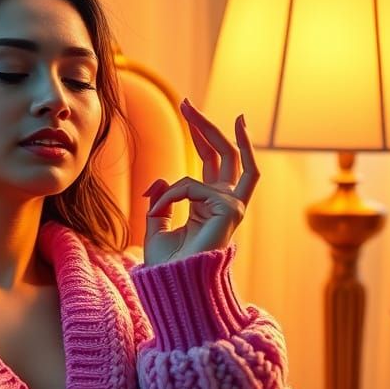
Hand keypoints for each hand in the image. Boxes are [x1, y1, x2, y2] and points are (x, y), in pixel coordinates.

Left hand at [141, 99, 258, 265]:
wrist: (175, 285)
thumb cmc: (168, 264)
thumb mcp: (157, 226)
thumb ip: (161, 200)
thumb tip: (159, 180)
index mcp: (210, 204)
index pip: (211, 162)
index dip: (202, 136)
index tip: (188, 110)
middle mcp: (225, 201)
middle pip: (224, 154)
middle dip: (207, 126)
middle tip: (188, 103)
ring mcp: (231, 205)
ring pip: (227, 157)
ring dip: (208, 129)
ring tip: (188, 108)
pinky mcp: (230, 210)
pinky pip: (194, 186)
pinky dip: (173, 193)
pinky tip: (160, 208)